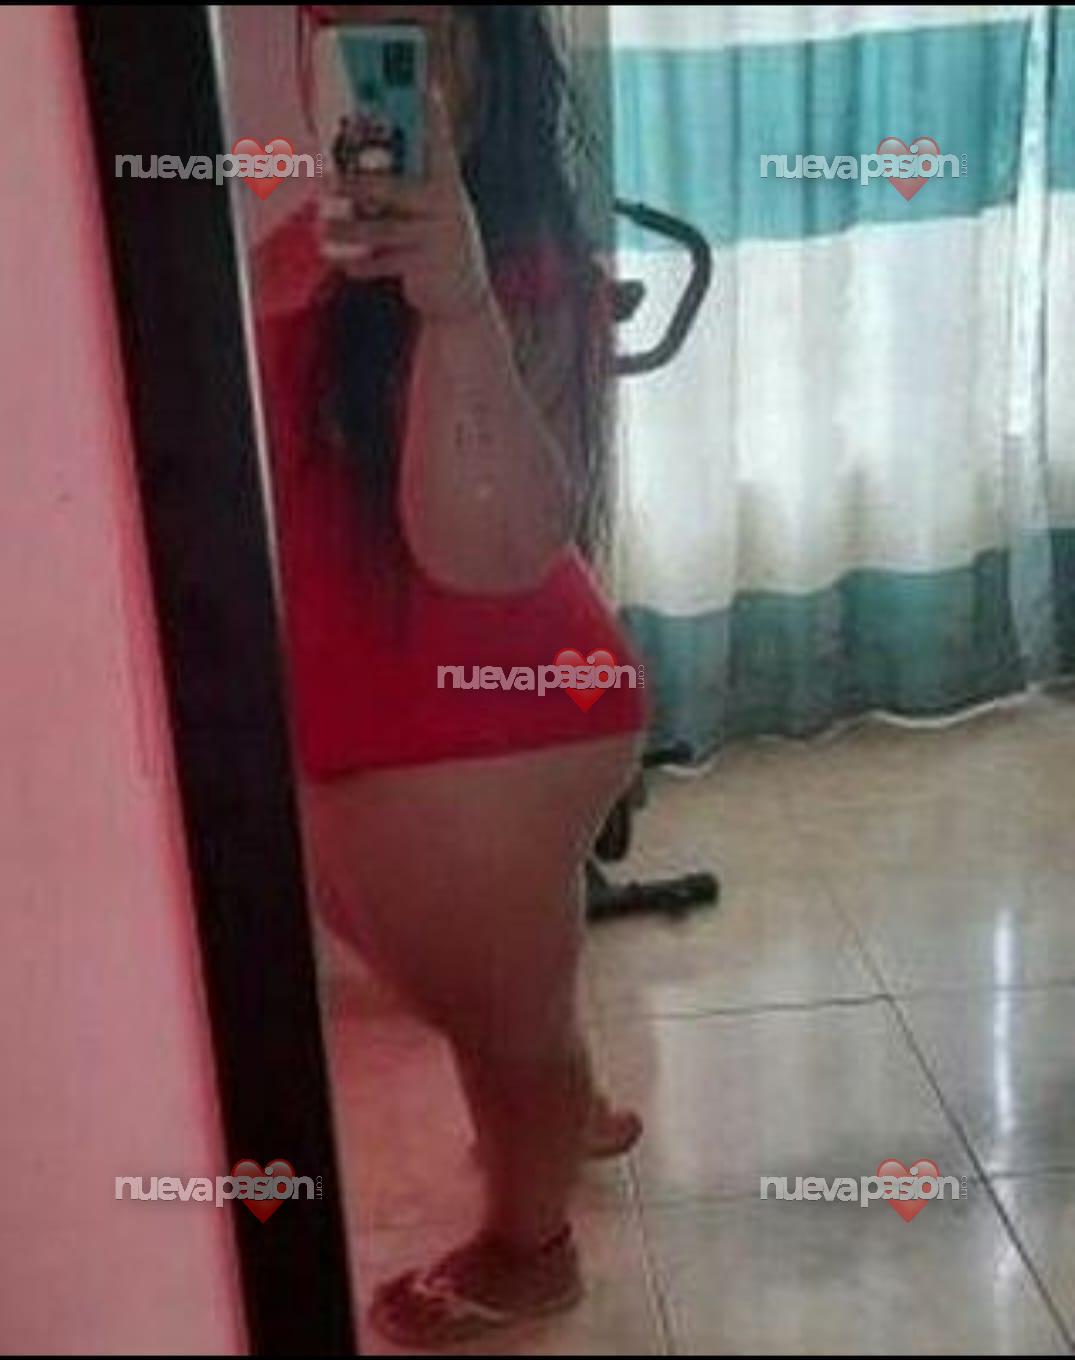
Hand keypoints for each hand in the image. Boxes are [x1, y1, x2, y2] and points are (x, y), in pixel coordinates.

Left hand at [317, 84, 492, 321]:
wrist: (462, 296)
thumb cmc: (434, 241)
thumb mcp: (429, 207)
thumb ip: (398, 184)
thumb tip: (343, 168)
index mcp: (446, 182)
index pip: (439, 141)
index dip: (432, 113)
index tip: (423, 85)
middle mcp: (446, 206)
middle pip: (396, 189)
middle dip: (359, 184)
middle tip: (326, 181)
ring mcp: (439, 238)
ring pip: (384, 230)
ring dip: (348, 229)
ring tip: (322, 229)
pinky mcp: (428, 267)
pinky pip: (385, 263)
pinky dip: (360, 263)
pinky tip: (342, 261)